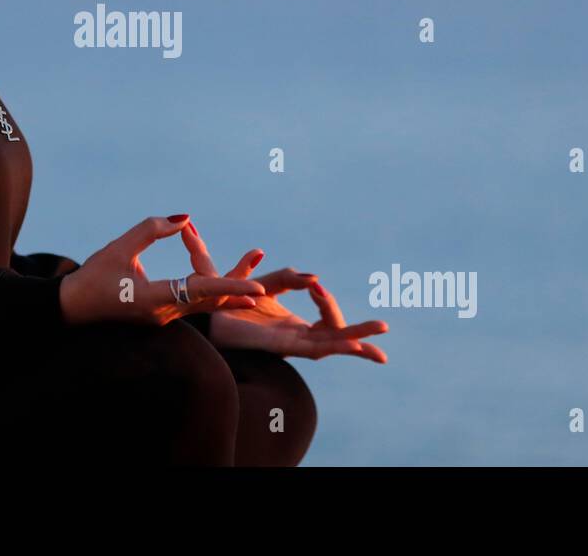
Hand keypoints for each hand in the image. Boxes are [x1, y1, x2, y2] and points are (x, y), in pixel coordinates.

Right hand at [57, 215, 267, 326]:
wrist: (72, 309)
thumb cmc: (92, 277)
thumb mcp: (118, 248)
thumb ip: (150, 230)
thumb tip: (183, 218)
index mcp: (154, 298)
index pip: (200, 291)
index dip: (231, 287)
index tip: (259, 289)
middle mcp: (163, 314)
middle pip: (209, 304)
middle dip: (238, 295)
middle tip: (268, 289)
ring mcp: (162, 318)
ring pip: (203, 307)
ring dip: (228, 297)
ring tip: (258, 290)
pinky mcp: (160, 316)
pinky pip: (192, 307)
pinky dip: (211, 297)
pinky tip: (227, 291)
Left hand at [181, 221, 388, 362]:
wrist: (203, 326)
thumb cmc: (211, 310)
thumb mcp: (223, 279)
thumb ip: (225, 259)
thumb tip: (222, 237)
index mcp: (284, 318)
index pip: (316, 311)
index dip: (319, 297)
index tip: (312, 281)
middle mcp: (292, 332)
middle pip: (331, 328)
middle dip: (357, 329)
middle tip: (384, 326)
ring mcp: (294, 340)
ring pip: (334, 338)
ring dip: (360, 334)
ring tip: (383, 329)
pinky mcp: (291, 348)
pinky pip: (323, 349)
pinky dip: (347, 348)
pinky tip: (367, 350)